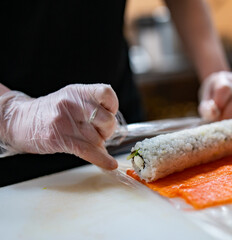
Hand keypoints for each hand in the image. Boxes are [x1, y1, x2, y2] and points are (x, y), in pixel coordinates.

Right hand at [0, 84, 118, 169]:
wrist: (21, 121)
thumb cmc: (51, 111)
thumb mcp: (71, 98)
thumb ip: (92, 105)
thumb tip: (113, 125)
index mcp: (78, 91)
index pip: (106, 93)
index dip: (112, 106)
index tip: (109, 113)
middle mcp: (72, 103)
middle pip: (107, 120)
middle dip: (107, 130)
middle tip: (99, 132)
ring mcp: (65, 121)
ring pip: (97, 138)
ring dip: (98, 144)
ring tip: (86, 140)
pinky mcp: (60, 138)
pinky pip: (88, 150)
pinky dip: (102, 160)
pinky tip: (109, 164)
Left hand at [198, 71, 231, 120]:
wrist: (220, 86)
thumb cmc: (212, 97)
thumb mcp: (204, 102)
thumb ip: (207, 109)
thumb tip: (214, 113)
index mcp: (222, 79)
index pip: (225, 90)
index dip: (221, 106)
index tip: (216, 113)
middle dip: (228, 116)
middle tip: (222, 118)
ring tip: (229, 117)